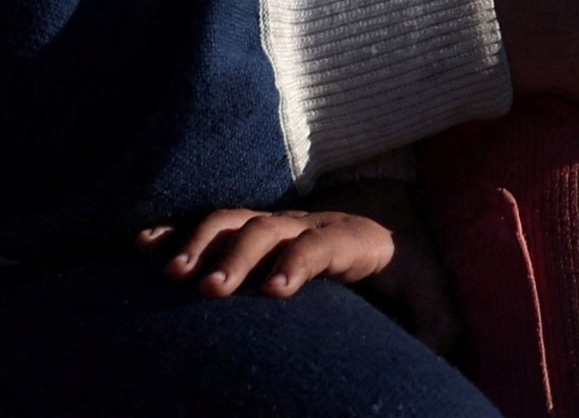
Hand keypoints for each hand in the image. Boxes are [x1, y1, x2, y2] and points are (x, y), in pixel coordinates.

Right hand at [143, 189, 450, 350]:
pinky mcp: (253, 229)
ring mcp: (276, 222)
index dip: (297, 261)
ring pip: (233, 218)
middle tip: (211, 291)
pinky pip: (209, 222)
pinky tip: (141, 244)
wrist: (390, 219)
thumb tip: (435, 360)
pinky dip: (175, 227)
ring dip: (200, 240)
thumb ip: (437, 326)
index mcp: (350, 239)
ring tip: (171, 274)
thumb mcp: (434, 296)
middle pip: (268, 228)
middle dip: (238, 256)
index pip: (320, 244)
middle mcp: (306, 223)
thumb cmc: (408, 267)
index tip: (273, 291)